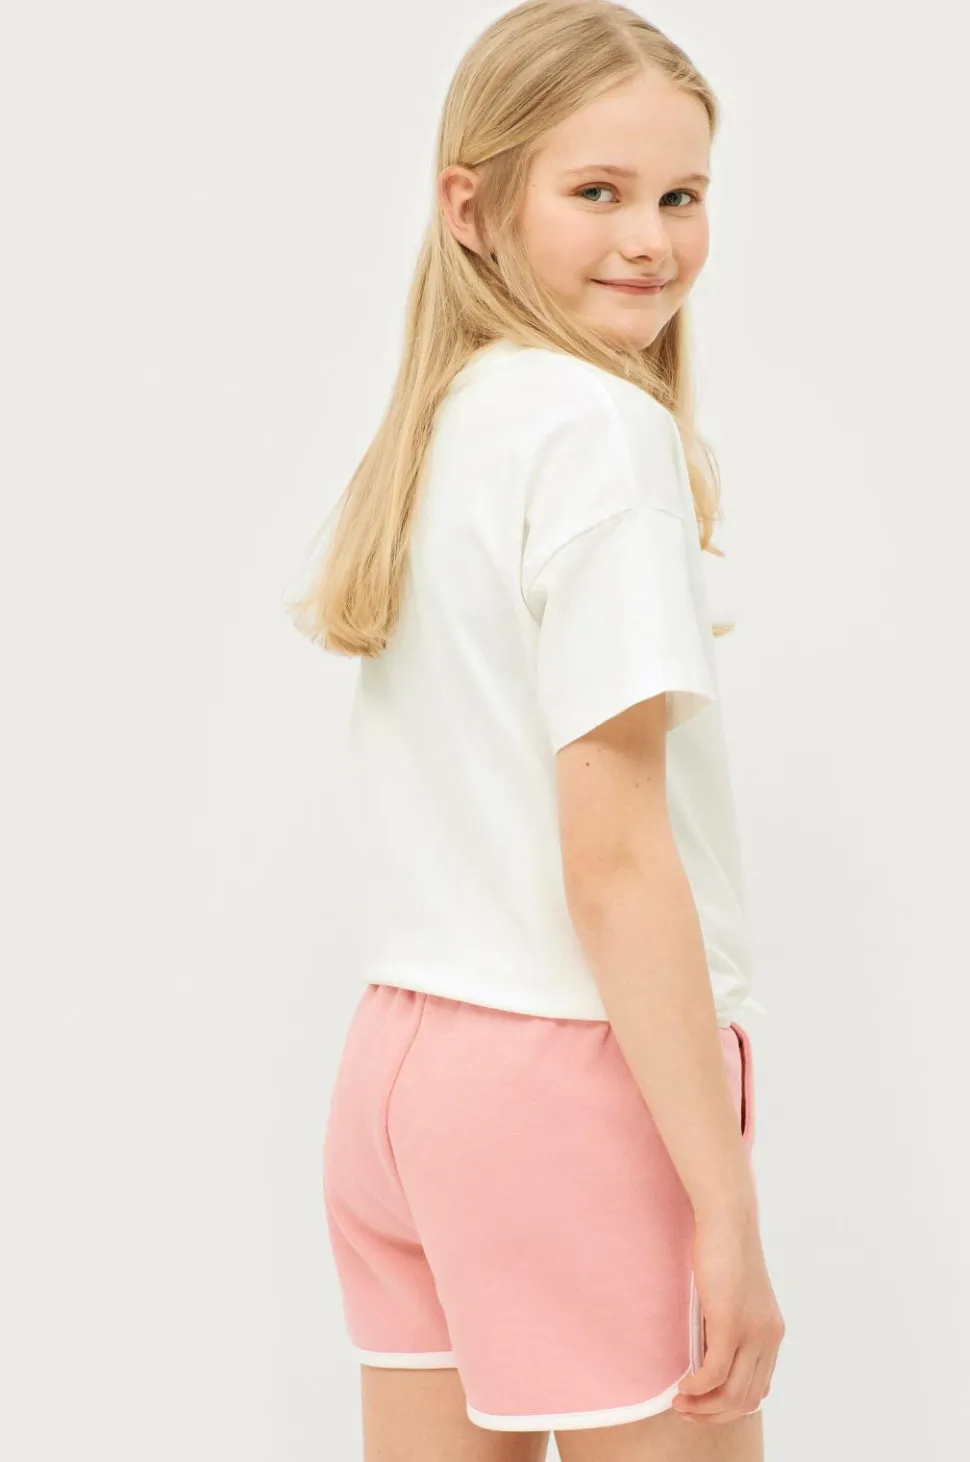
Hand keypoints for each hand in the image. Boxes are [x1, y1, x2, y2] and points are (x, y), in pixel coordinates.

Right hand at [673, 1210, 784, 1424]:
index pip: (758, 1390)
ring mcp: (752, 1333)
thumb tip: (705, 1356)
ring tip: (680, 1403)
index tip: (703, 1404)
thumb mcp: (731, 1297)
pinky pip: (714, 1374)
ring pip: (733, 1394)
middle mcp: (769, 1338)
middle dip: (715, 1414)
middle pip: (747, 1400)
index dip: (729, 1407)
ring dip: (704, 1407)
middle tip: (687, 1411)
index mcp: (772, 1334)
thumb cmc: (723, 1251)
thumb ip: (727, 1327)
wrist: (728, 1220)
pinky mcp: (730, 1324)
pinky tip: (682, 1386)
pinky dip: (696, 1388)